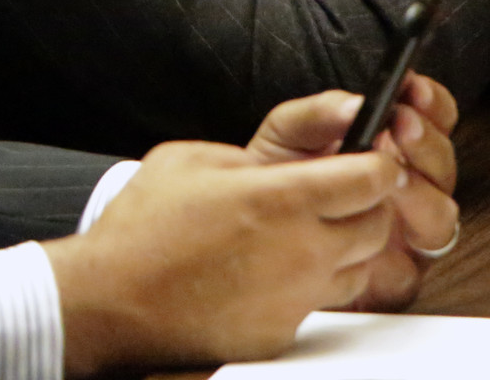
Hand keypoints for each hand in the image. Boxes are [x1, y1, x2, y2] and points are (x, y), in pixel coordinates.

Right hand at [44, 138, 400, 373]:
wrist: (112, 300)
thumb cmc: (142, 229)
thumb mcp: (191, 159)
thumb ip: (250, 157)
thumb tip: (279, 163)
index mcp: (281, 197)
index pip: (372, 178)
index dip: (377, 163)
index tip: (369, 158)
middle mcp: (301, 250)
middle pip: (377, 225)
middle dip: (368, 203)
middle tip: (339, 193)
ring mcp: (296, 296)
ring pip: (359, 267)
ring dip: (346, 246)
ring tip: (305, 232)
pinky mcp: (283, 331)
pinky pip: (322, 302)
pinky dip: (311, 283)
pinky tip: (274, 269)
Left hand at [246, 77, 460, 310]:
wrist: (247, 232)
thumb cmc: (276, 178)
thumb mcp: (287, 134)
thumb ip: (319, 113)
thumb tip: (356, 103)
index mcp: (392, 148)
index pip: (433, 120)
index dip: (432, 103)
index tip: (413, 89)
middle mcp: (409, 188)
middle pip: (444, 166)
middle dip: (428, 143)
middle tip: (402, 126)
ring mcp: (406, 234)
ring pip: (442, 216)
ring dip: (421, 193)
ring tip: (390, 179)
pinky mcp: (393, 278)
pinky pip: (409, 269)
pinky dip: (392, 255)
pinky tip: (369, 240)